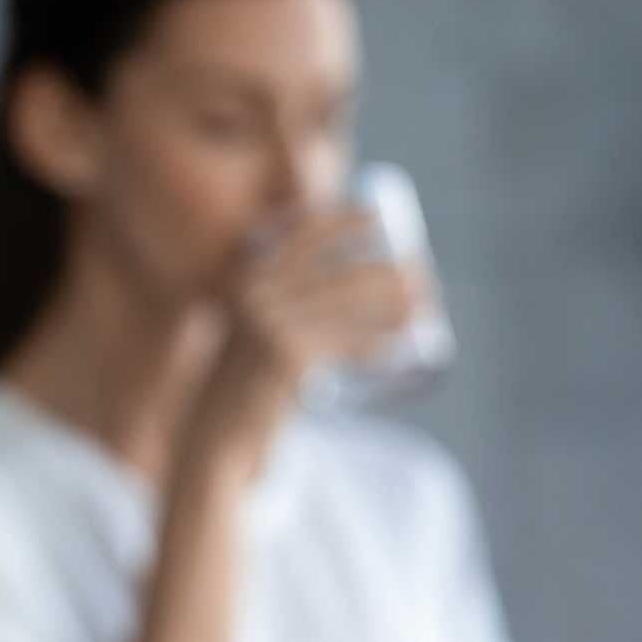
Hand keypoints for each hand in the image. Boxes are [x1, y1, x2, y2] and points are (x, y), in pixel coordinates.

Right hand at [184, 210, 420, 477]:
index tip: (376, 215)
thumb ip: (281, 303)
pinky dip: (376, 343)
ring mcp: (269, 323)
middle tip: (421, 275)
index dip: (339, 220)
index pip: (298, 236)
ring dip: (392, 302)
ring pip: (346, 305)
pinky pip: (344, 344)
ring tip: (424, 304)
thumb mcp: (256, 328)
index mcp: (247, 277)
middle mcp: (256, 293)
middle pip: (336, 272)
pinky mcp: (287, 356)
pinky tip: (402, 344)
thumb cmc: (246, 377)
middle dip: (385, 270)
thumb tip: (337, 283)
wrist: (217, 426)